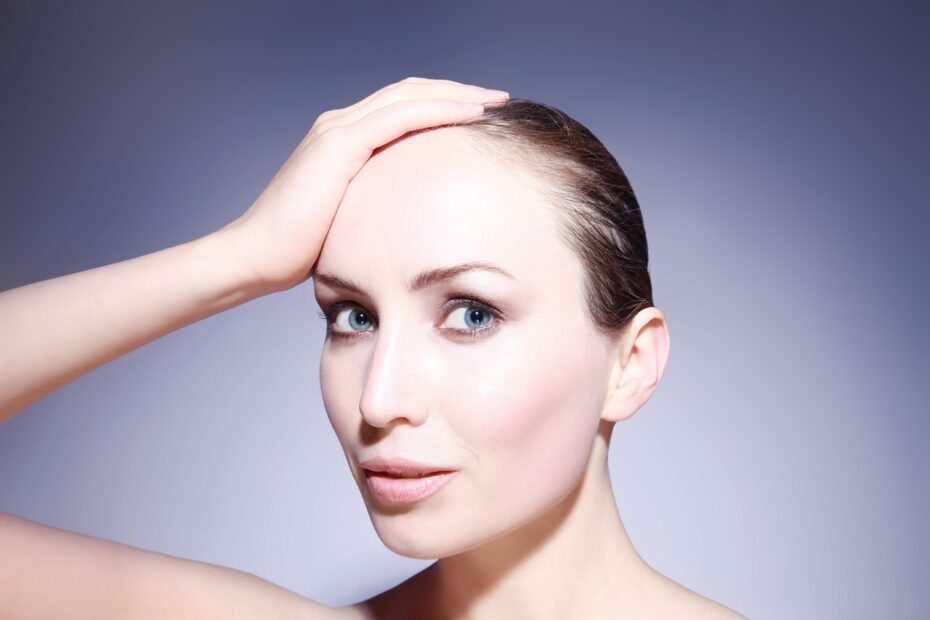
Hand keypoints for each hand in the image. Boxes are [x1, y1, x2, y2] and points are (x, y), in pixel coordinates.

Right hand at [220, 77, 509, 291]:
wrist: (256, 257)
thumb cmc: (299, 250)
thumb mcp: (348, 219)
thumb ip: (374, 207)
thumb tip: (408, 226)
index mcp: (342, 139)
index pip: (402, 108)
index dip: (442, 104)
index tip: (480, 114)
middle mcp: (340, 124)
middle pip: (411, 92)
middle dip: (457, 92)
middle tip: (497, 99)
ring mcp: (338, 130)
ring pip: (410, 96)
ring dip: (457, 95)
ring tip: (494, 101)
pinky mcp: (339, 144)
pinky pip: (401, 116)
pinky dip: (439, 110)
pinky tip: (470, 115)